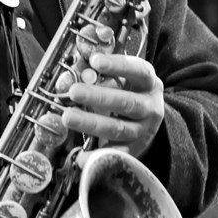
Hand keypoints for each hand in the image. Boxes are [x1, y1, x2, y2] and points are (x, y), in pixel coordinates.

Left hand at [61, 42, 164, 159]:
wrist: (148, 119)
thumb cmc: (129, 92)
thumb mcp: (123, 78)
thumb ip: (103, 74)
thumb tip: (82, 73)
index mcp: (148, 83)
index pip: (137, 71)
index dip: (117, 65)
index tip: (95, 61)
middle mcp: (150, 106)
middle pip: (126, 102)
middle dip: (98, 96)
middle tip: (74, 91)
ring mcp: (143, 129)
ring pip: (118, 128)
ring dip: (91, 123)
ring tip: (68, 117)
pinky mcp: (134, 149)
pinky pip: (116, 154)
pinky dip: (98, 155)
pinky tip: (81, 155)